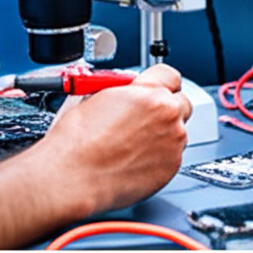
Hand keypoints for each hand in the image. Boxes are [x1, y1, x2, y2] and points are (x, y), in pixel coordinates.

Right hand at [41, 63, 192, 210]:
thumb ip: (123, 90)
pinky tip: (135, 159)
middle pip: (180, 103)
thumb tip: (127, 90)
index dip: (158, 83)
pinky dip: (159, 156)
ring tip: (132, 144)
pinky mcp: (172, 168)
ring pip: (177, 131)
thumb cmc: (77, 142)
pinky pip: (173, 155)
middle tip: (143, 118)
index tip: (152, 90)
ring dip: (162, 133)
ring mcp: (173, 143)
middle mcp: (167, 116)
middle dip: (164, 108)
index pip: (170, 75)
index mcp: (149, 93)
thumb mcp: (96, 96)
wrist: (72, 177)